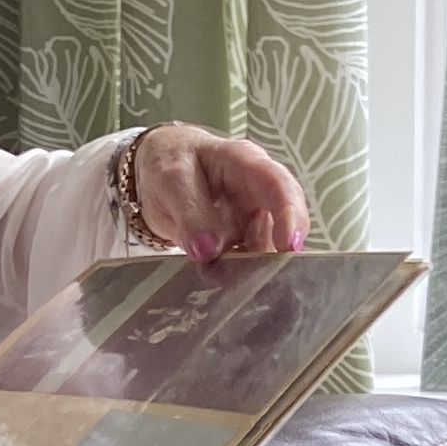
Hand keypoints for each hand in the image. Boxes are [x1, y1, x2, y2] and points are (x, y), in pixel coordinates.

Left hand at [130, 123, 309, 260]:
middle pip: (282, 224)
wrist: (157, 173)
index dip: (289, 213)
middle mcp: (257, 194)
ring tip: (220, 277)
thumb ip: (190, 213)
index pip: (277, 185)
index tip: (288, 245)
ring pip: (263, 251)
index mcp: (245, 164)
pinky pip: (244, 264)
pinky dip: (234, 276)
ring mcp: (249, 221)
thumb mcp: (171, 179)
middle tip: (254, 278)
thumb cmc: (170, 163)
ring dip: (247, 269)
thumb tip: (208, 250)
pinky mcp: (237, 244)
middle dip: (273, 253)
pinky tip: (218, 283)